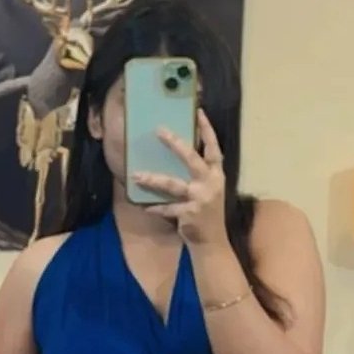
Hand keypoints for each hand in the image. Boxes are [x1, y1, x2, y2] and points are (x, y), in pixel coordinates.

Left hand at [131, 110, 228, 249]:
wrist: (213, 241)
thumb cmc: (207, 212)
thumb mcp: (210, 189)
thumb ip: (199, 173)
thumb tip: (180, 152)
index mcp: (217, 174)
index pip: (214, 148)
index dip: (207, 130)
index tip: (199, 112)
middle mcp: (210, 183)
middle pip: (192, 159)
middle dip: (176, 144)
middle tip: (160, 131)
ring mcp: (200, 198)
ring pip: (173, 184)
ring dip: (153, 179)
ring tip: (136, 175)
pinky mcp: (189, 213)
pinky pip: (167, 208)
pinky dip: (155, 208)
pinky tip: (143, 206)